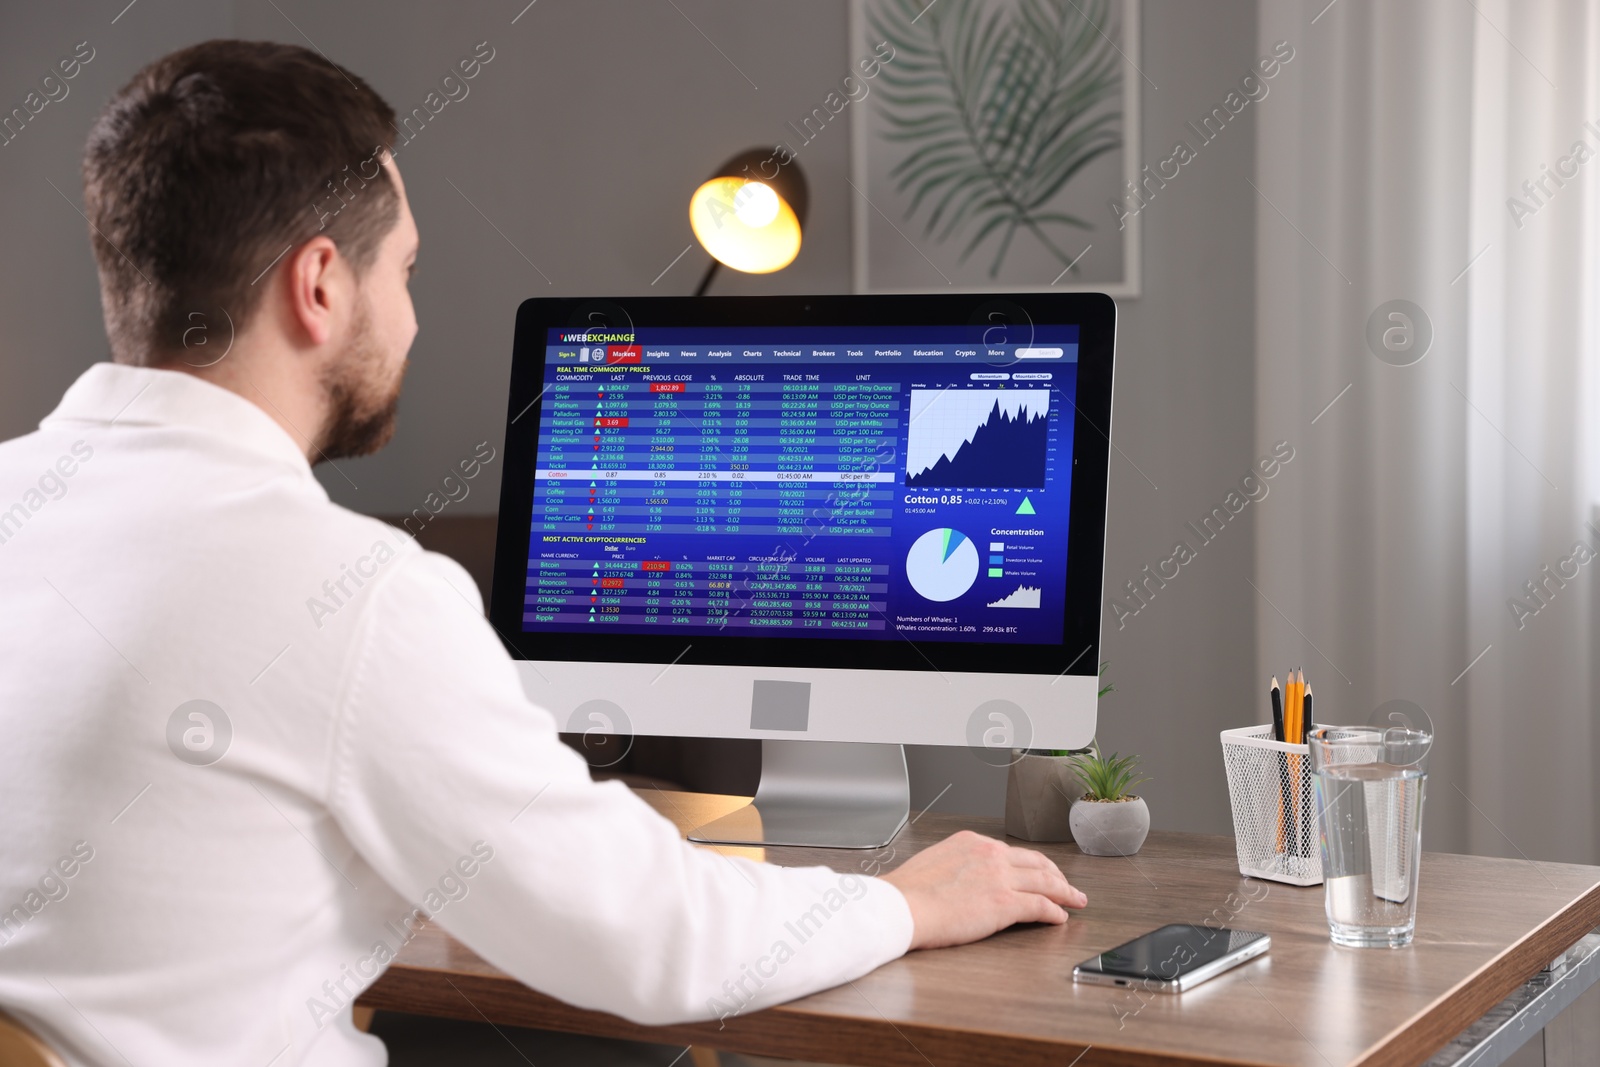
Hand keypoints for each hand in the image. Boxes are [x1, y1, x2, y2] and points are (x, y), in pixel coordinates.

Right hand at [881, 830, 1087, 949]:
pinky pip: (1040, 906)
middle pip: (1036, 863)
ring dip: (1065, 892)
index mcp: (971, 842)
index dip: (1031, 864)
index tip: (1037, 872)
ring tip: (1076, 900)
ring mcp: (1000, 877)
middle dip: (1056, 874)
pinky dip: (1055, 911)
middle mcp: (990, 854)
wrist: (901, 906)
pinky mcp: (1005, 903)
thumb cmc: (907, 892)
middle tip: (1068, 886)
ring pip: (1045, 882)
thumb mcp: (933, 863)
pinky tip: (1060, 917)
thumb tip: (963, 880)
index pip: (1011, 852)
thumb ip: (956, 866)